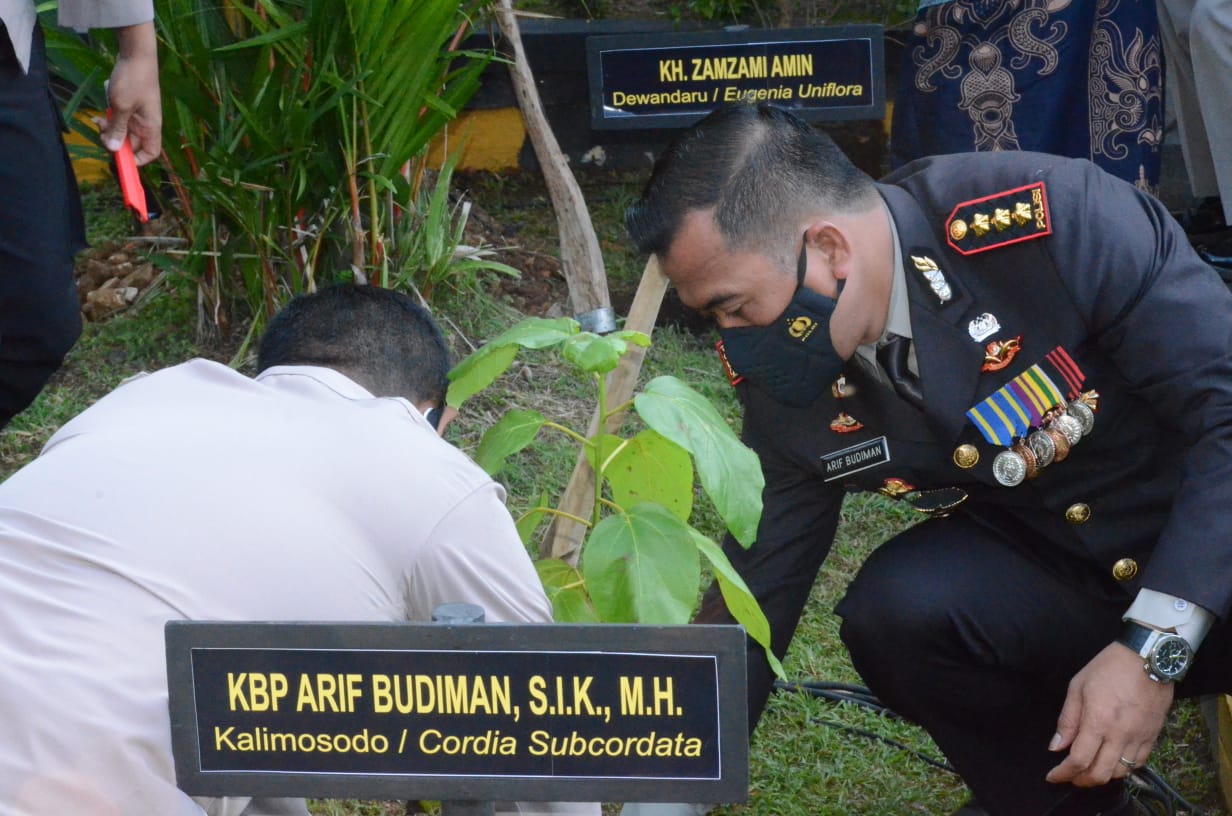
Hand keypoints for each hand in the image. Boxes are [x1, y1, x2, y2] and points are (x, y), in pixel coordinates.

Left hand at [102, 21, 161, 165]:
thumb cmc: (133, 80)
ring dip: (110, 130)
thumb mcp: (122, 106)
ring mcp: (138, 114)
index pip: (150, 153)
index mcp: (151, 127)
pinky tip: (101, 113)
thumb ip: (117, 129)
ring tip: (99, 121)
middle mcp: (146, 124)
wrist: (137, 54)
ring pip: (123, 132)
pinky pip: (120, 120)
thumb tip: (112, 149)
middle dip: (116, 142)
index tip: (119, 158)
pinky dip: (110, 119)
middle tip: (101, 134)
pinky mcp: (130, 105)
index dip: (137, 161)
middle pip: (133, 144)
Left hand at [1045, 642, 1173, 786]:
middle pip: (1100, 774)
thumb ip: (1067, 720)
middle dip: (1080, 781)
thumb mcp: (1077, 687)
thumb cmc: (1108, 667)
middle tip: (1069, 776)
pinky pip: (1138, 763)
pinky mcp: (1153, 736)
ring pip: (1120, 773)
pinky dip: (1122, 769)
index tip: (1053, 776)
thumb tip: (1056, 746)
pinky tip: (1111, 762)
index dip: (1063, 773)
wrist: (1147, 658)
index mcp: (1097, 721)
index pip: (1078, 760)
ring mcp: (1139, 737)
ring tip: (1088, 770)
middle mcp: (1119, 735)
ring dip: (1101, 777)